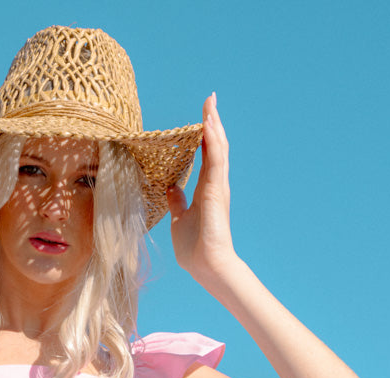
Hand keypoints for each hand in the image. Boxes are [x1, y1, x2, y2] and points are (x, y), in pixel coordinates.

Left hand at [167, 93, 237, 285]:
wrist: (206, 265)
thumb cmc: (194, 248)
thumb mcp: (179, 219)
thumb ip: (177, 202)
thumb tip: (171, 188)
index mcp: (205, 190)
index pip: (205, 156)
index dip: (204, 136)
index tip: (202, 117)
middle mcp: (214, 184)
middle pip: (214, 146)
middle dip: (212, 122)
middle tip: (210, 101)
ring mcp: (217, 186)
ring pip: (217, 148)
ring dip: (214, 125)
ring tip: (210, 104)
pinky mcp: (216, 190)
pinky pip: (215, 159)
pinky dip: (213, 140)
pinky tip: (209, 124)